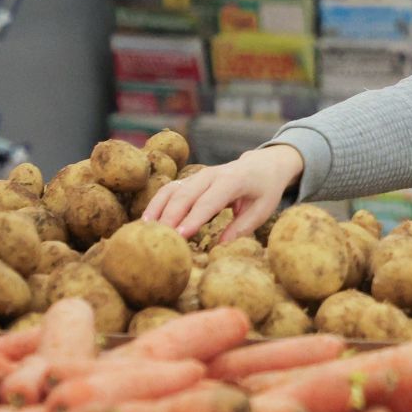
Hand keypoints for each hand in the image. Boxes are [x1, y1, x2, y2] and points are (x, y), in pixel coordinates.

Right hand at [142, 144, 304, 242]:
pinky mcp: (191, 179)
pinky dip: (157, 204)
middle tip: (159, 239)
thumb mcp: (262, 209)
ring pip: (173, 189)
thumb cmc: (265, 189)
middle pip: (186, 194)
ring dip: (157, 209)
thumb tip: (220, 247)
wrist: (263, 164)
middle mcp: (213, 174)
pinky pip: (170, 189)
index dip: (194, 218)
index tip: (180, 235)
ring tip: (146, 231)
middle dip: (170, 217)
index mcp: (234, 180)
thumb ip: (242, 227)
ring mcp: (199, 175)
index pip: (210, 200)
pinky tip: (147, 221)